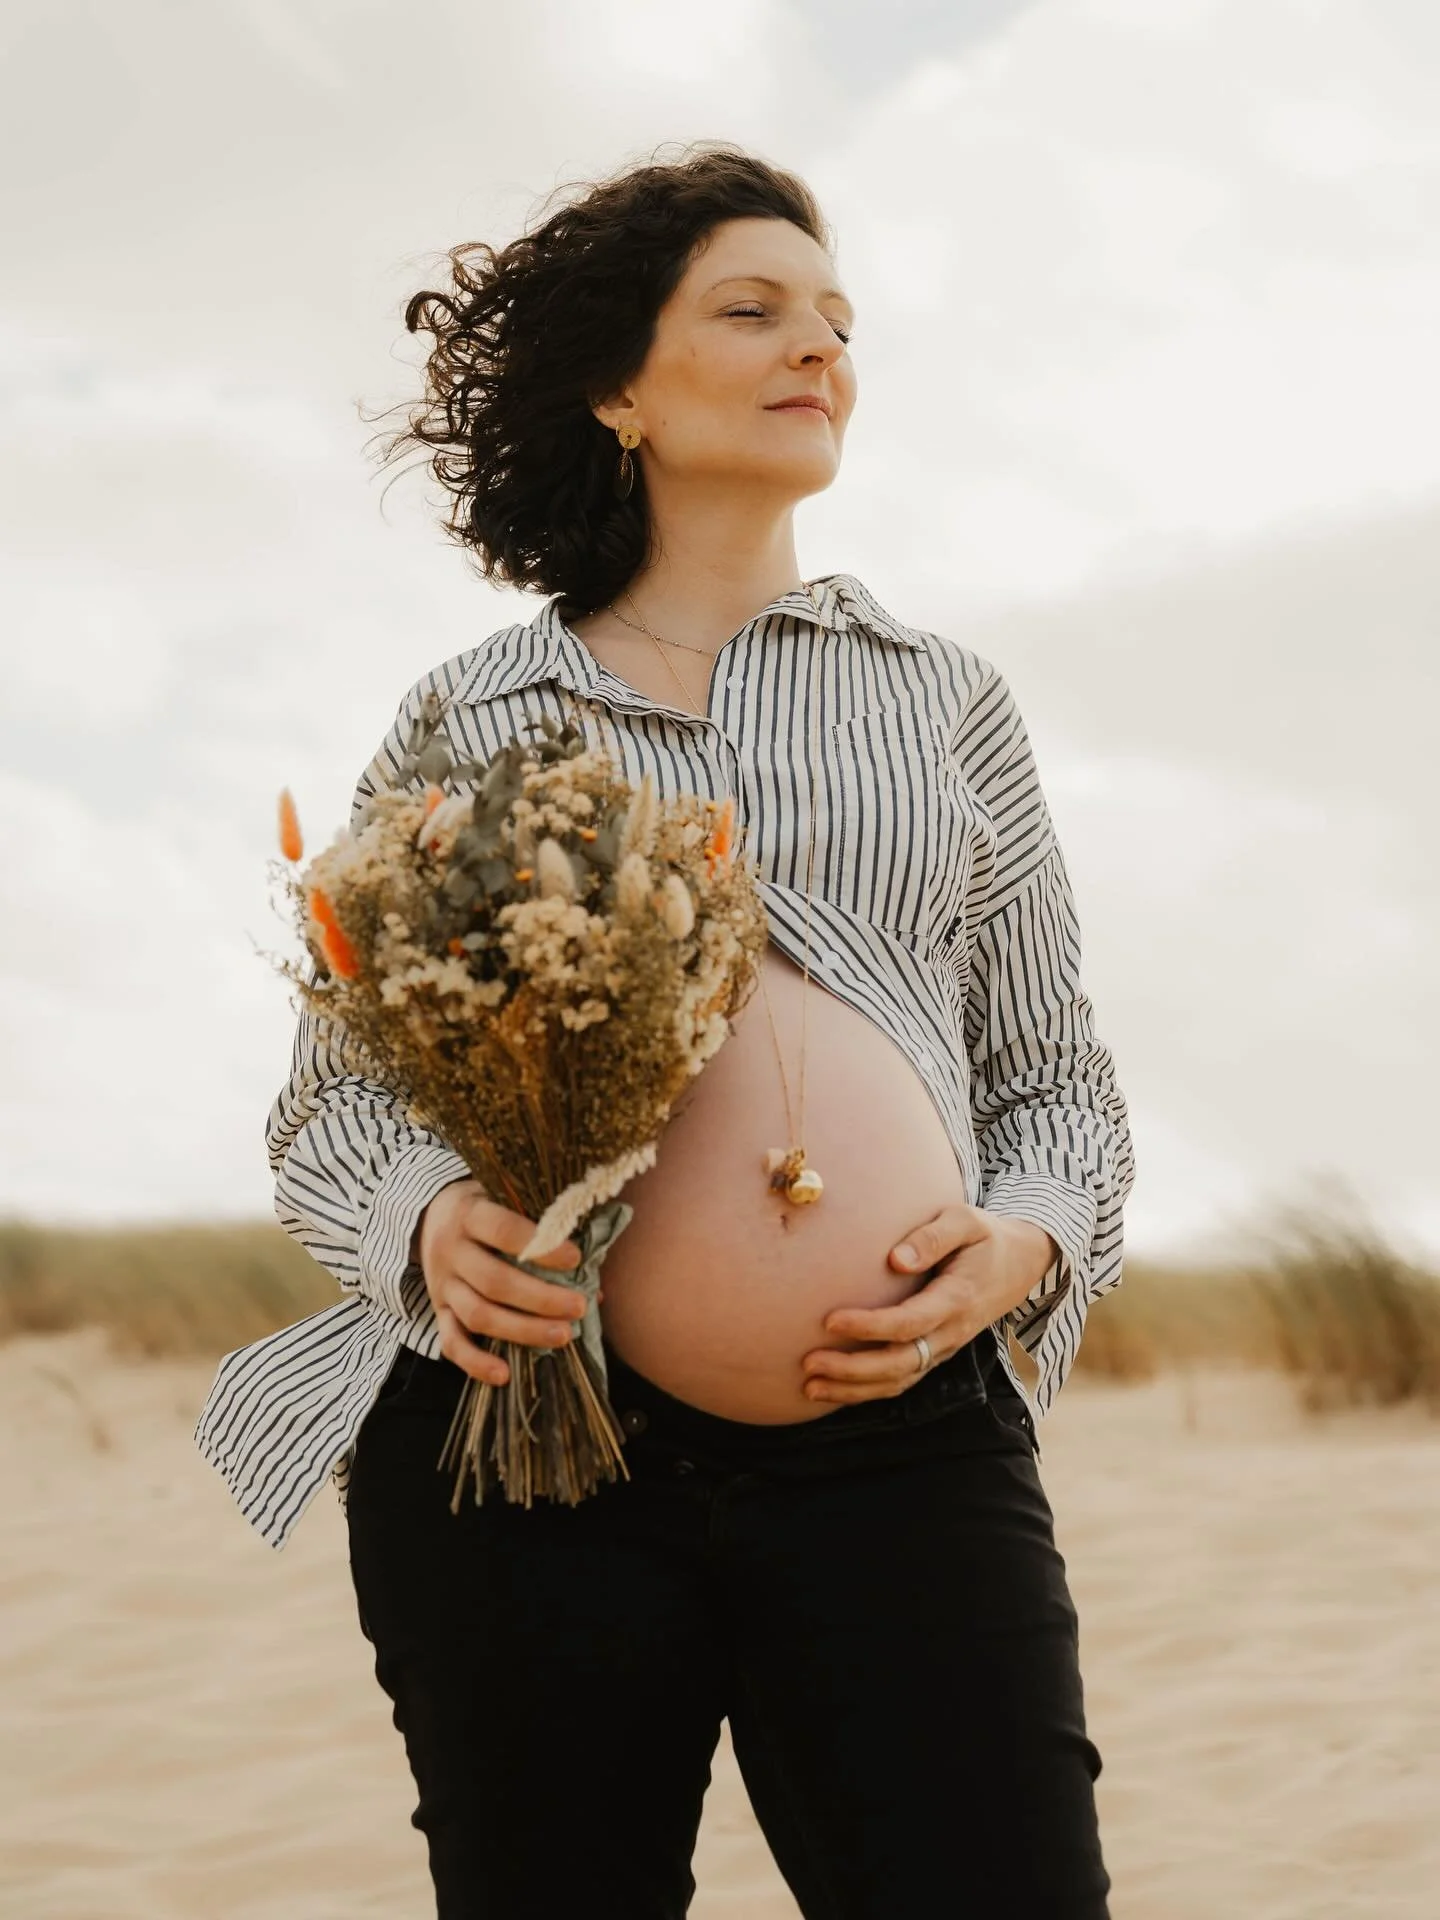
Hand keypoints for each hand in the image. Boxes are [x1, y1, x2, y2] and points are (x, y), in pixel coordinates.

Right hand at [415, 1181, 589, 1385]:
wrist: (428, 1215)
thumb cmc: (485, 1205)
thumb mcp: (505, 1198)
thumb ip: (543, 1226)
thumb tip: (592, 1273)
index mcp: (469, 1214)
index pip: (503, 1231)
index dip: (540, 1248)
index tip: (575, 1259)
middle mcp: (450, 1250)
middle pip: (494, 1281)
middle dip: (540, 1299)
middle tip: (579, 1307)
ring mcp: (442, 1284)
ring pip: (477, 1315)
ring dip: (522, 1330)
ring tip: (563, 1336)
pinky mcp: (438, 1311)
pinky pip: (451, 1343)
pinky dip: (475, 1363)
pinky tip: (504, 1375)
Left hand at [800, 1206, 1059, 1404]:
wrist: (1018, 1264)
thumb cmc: (983, 1237)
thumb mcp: (966, 1221)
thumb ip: (933, 1237)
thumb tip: (896, 1259)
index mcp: (957, 1299)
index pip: (909, 1322)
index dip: (869, 1326)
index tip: (830, 1320)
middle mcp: (950, 1333)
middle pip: (900, 1364)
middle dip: (853, 1369)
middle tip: (809, 1362)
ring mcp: (943, 1348)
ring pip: (899, 1381)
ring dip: (854, 1389)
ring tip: (810, 1386)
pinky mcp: (934, 1353)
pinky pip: (901, 1381)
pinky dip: (866, 1391)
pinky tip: (832, 1389)